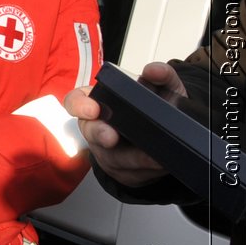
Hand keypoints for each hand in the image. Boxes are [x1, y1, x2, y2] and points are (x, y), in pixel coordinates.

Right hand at [62, 62, 182, 188]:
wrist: (170, 135)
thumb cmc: (157, 107)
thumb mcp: (163, 89)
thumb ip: (161, 76)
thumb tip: (152, 71)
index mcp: (100, 102)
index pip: (75, 101)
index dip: (78, 106)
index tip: (92, 109)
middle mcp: (98, 127)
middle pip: (91, 132)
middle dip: (100, 135)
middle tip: (111, 137)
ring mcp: (107, 152)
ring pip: (113, 158)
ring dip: (133, 158)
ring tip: (154, 157)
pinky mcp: (122, 172)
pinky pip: (131, 174)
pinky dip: (148, 170)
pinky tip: (161, 164)